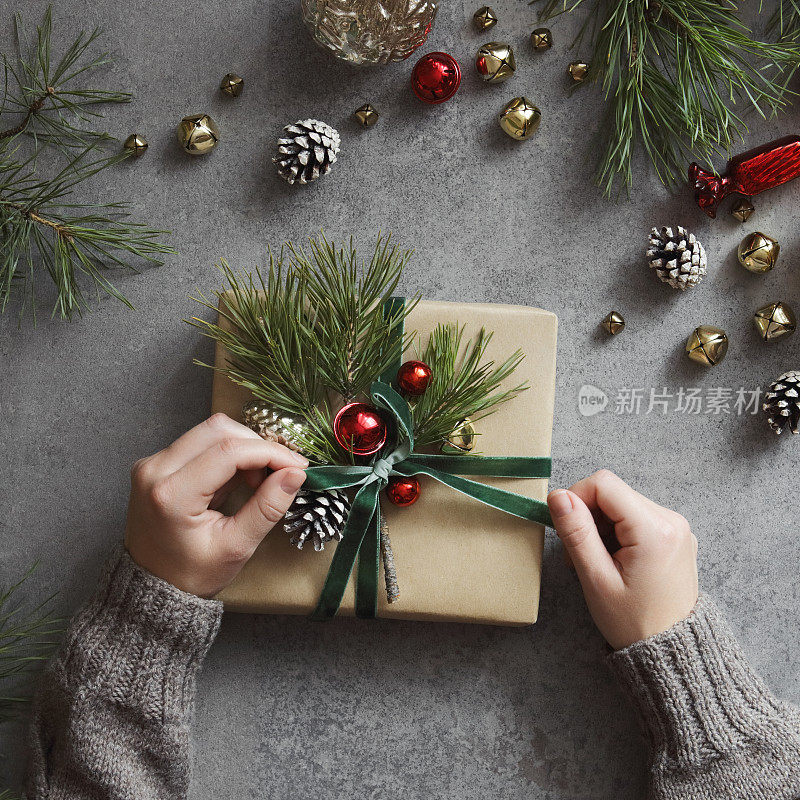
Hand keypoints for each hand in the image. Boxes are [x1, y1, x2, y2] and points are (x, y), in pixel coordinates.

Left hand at [124, 413, 307, 597]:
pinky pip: (200, 441)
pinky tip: (238, 479)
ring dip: (244, 448)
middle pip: (218, 429)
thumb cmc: (191, 574)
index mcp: (171, 494)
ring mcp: (152, 463)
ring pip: (210, 430)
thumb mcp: (236, 547)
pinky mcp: (157, 463)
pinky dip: (229, 453)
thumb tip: (295, 474)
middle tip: (279, 473)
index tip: (297, 466)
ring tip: (257, 481)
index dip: (270, 452)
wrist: (152, 586)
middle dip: (257, 445)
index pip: (229, 451)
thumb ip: (267, 508)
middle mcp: (155, 470)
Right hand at [547, 470, 697, 649]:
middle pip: (613, 492)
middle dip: (587, 517)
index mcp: (655, 529)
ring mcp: (676, 526)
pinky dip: (617, 532)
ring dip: (600, 526)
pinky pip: (636, 516)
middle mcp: (672, 520)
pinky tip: (613, 560)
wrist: (673, 653)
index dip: (576, 498)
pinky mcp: (675, 534)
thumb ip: (576, 532)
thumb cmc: (634, 623)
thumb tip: (558, 496)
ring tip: (596, 562)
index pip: (604, 483)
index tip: (565, 527)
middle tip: (578, 555)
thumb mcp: (596, 579)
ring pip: (621, 503)